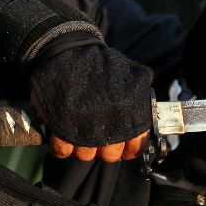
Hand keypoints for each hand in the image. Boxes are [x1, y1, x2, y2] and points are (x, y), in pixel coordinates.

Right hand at [29, 45, 153, 161]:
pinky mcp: (60, 127)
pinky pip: (61, 150)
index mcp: (131, 113)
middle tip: (97, 138)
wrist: (69, 49)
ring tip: (78, 132)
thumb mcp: (129, 80)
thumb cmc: (101, 66)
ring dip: (81, 147)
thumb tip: (145, 129)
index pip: (137, 146)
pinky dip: (60, 146)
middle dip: (103, 150)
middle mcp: (112, 124)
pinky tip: (61, 135)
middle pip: (110, 155)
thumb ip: (138, 104)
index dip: (130, 150)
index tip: (124, 147)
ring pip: (85, 155)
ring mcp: (86, 128)